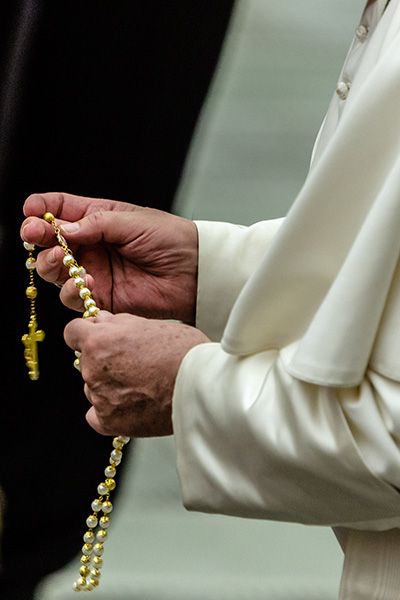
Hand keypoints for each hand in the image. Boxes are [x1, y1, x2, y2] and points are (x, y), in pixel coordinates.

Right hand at [21, 192, 197, 323]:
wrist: (195, 272)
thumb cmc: (170, 239)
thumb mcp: (133, 222)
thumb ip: (96, 224)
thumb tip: (63, 228)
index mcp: (98, 218)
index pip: (60, 210)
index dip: (41, 210)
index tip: (31, 211)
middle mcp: (91, 245)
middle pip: (49, 242)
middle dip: (38, 238)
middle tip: (36, 236)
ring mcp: (94, 271)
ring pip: (55, 271)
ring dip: (51, 264)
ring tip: (63, 259)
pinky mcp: (102, 297)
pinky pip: (74, 297)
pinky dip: (73, 291)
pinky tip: (88, 283)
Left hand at [64, 311, 209, 435]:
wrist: (201, 385)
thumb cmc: (183, 351)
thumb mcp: (150, 324)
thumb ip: (119, 323)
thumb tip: (102, 321)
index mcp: (100, 340)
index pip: (72, 333)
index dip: (87, 334)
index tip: (98, 339)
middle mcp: (93, 368)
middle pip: (85, 361)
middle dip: (103, 360)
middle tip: (133, 362)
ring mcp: (99, 396)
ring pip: (93, 387)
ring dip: (108, 385)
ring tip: (141, 384)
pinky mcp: (110, 421)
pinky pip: (96, 416)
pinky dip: (109, 411)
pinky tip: (130, 404)